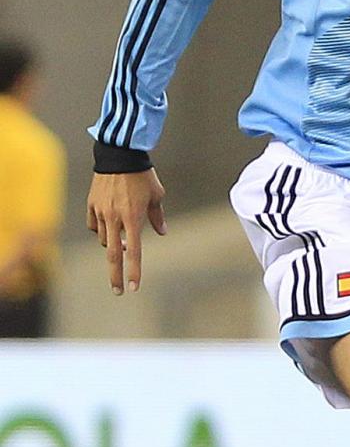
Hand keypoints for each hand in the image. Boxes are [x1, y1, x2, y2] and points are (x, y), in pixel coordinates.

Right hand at [86, 169, 166, 294]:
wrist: (119, 155)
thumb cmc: (143, 175)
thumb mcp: (156, 195)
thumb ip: (157, 216)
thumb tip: (161, 232)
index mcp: (132, 218)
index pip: (134, 252)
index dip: (134, 271)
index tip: (134, 287)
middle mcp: (114, 218)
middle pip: (112, 254)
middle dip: (116, 275)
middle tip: (118, 291)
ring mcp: (100, 211)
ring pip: (103, 239)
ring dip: (112, 245)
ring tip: (121, 242)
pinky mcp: (91, 204)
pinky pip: (94, 225)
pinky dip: (101, 230)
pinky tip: (108, 228)